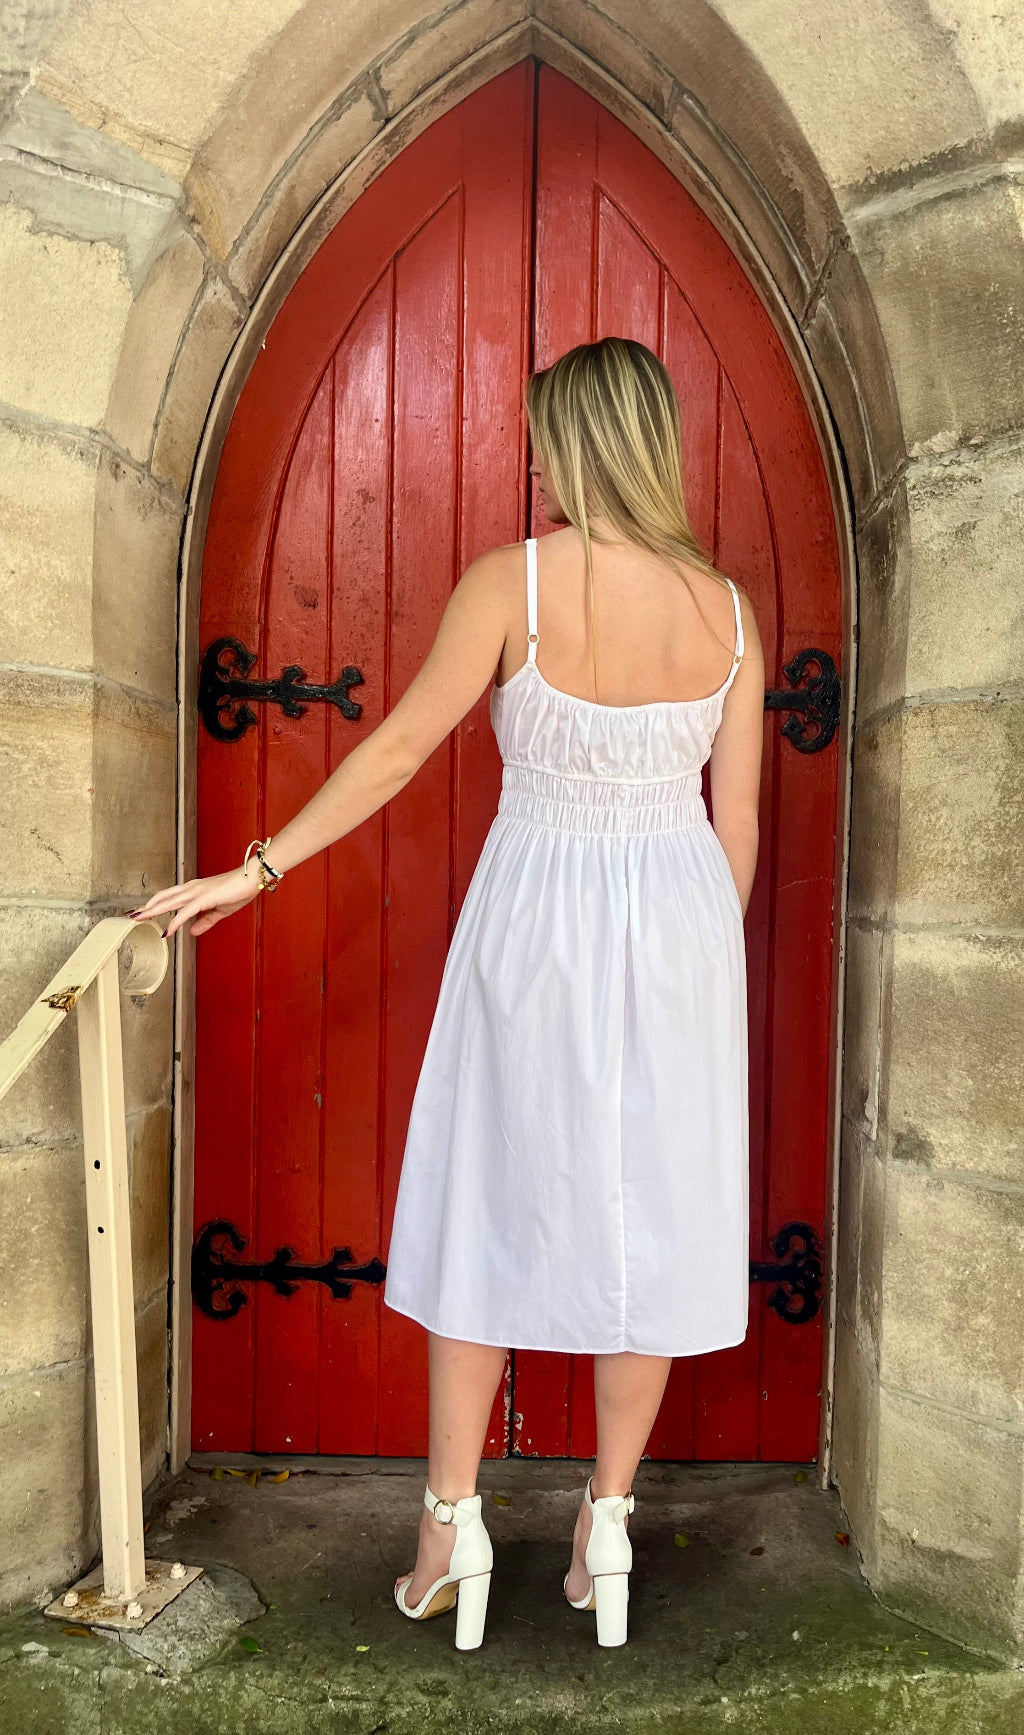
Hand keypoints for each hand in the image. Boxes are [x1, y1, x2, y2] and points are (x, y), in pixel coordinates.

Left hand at [127, 864, 264, 938]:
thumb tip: (192, 932)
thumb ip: (205, 922)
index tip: (142, 912)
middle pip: (163, 898)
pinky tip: (167, 931)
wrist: (253, 878)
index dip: (154, 904)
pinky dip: (175, 922)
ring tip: (138, 918)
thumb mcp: (220, 911)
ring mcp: (197, 892)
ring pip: (168, 902)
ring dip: (152, 911)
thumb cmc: (239, 890)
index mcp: (195, 890)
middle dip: (146, 907)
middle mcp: (192, 888)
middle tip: (130, 915)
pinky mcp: (204, 898)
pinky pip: (185, 912)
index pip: (169, 897)